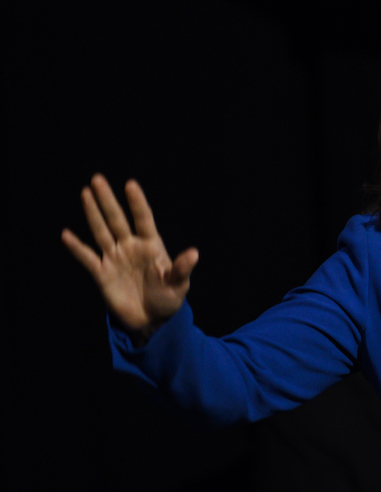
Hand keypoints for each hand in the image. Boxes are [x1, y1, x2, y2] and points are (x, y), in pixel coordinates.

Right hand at [62, 174, 196, 338]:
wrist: (151, 319)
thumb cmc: (168, 298)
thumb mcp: (178, 285)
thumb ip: (181, 269)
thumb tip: (194, 253)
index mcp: (151, 245)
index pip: (143, 219)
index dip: (137, 203)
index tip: (130, 184)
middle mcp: (131, 247)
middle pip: (117, 219)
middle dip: (108, 200)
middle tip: (97, 179)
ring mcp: (115, 258)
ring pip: (101, 231)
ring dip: (93, 213)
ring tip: (85, 193)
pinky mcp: (102, 274)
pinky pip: (87, 258)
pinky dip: (76, 247)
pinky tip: (66, 234)